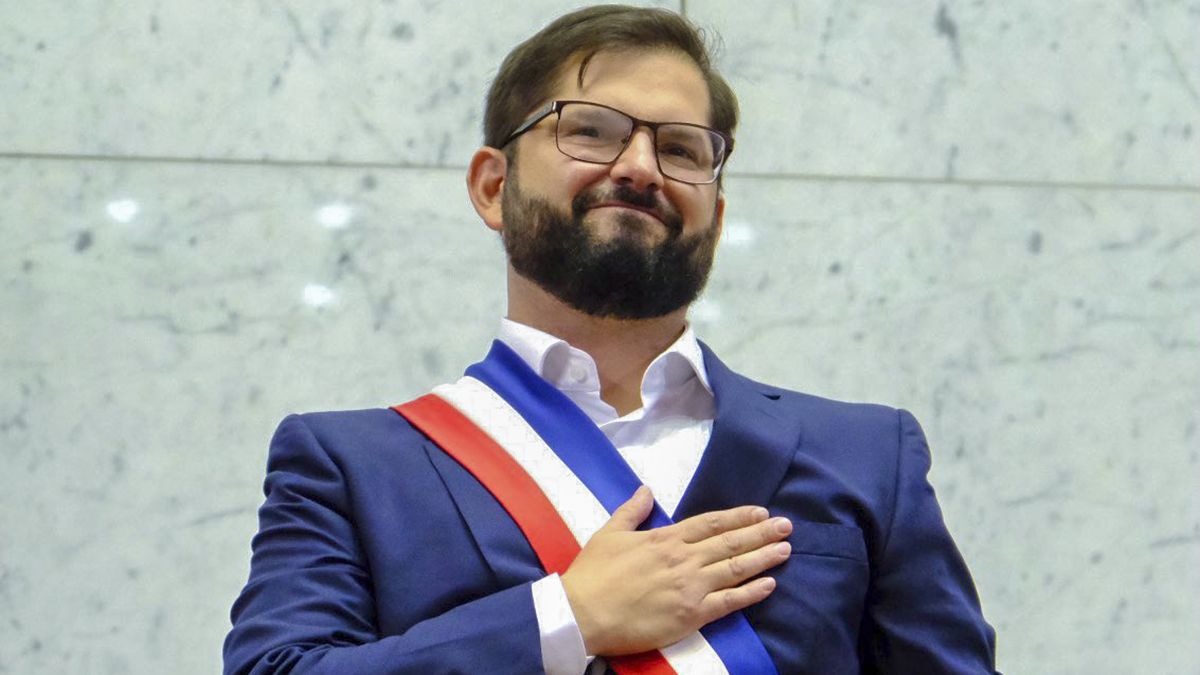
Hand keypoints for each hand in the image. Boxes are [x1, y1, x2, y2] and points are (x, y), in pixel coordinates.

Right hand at [560, 486, 791, 655]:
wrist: (582, 612)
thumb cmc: (593, 574)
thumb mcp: (610, 533)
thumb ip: (632, 511)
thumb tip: (646, 490)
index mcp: (665, 538)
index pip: (711, 523)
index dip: (738, 517)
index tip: (760, 511)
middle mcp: (683, 558)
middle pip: (730, 542)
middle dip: (761, 532)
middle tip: (786, 525)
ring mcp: (690, 587)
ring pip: (735, 568)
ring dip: (763, 557)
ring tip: (785, 548)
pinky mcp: (691, 614)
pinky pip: (729, 602)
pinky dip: (752, 592)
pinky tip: (770, 583)